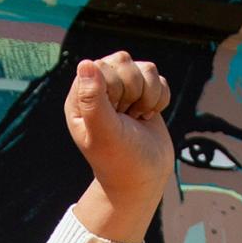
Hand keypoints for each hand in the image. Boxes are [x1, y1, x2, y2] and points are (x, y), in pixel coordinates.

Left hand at [64, 51, 171, 242]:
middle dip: (133, 92)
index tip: (115, 114)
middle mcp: (99, 88)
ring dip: (149, 96)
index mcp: (80, 97)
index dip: (115, 88)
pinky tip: (148, 117)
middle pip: (123, 62)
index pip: (101, 66)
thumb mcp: (103, 133)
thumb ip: (93, 100)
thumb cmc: (119, 161)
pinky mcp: (144, 94)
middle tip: (126, 118)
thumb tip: (86, 63)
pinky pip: (159, 79)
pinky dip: (160, 99)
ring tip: (137, 118)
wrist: (144, 180)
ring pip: (145, 68)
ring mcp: (123, 89)